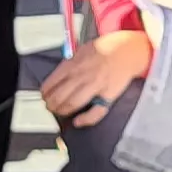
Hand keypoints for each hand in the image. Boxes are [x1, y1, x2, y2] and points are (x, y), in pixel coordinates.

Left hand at [40, 29, 154, 126]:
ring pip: (72, 104)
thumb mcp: (82, 50)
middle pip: (59, 96)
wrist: (127, 50)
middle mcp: (81, 75)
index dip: (45, 94)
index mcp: (73, 64)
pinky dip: (85, 120)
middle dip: (51, 105)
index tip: (44, 97)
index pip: (51, 83)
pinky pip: (96, 112)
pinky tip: (77, 122)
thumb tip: (56, 77)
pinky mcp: (108, 95)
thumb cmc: (104, 49)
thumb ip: (69, 63)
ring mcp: (95, 85)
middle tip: (50, 108)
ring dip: (62, 111)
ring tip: (60, 113)